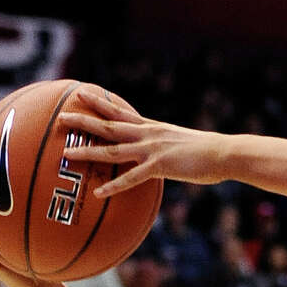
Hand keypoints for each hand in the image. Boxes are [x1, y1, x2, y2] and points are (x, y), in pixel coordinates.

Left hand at [59, 90, 230, 196]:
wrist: (224, 152)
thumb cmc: (208, 150)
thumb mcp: (182, 142)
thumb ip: (166, 145)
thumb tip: (160, 152)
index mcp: (153, 128)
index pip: (122, 112)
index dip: (101, 103)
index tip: (83, 93)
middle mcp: (148, 135)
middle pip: (110, 125)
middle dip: (84, 120)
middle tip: (61, 116)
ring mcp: (152, 150)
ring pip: (113, 149)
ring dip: (88, 151)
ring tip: (67, 153)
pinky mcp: (159, 166)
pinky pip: (131, 178)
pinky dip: (113, 186)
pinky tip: (99, 193)